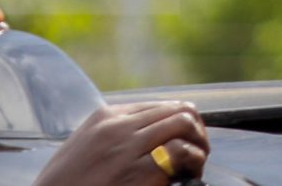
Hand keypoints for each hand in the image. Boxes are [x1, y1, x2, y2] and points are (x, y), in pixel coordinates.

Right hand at [38, 102, 208, 185]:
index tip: (187, 140)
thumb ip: (111, 136)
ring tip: (196, 164)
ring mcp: (128, 149)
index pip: (161, 106)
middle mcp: (118, 127)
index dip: (181, 123)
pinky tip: (189, 175)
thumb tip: (147, 135)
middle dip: (196, 131)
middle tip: (198, 152)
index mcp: (105, 118)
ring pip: (183, 125)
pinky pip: (180, 154)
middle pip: (178, 111)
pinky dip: (192, 162)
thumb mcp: (82, 149)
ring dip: (198, 145)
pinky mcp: (138, 173)